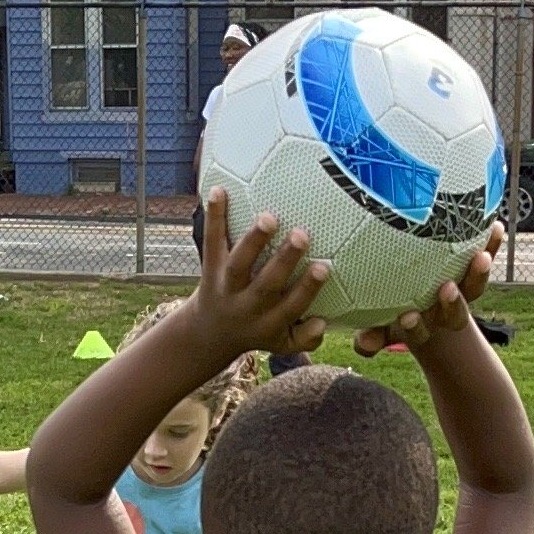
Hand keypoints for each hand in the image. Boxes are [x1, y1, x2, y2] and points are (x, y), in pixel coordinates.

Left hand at [192, 188, 327, 359]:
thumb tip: (324, 322)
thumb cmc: (258, 331)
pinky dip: (215, 216)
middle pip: (266, 284)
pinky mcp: (210, 269)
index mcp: (269, 324)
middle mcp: (247, 306)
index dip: (307, 288)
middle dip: (284, 260)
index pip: (291, 307)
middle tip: (302, 235)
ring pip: (239, 265)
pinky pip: (212, 242)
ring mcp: (226, 286)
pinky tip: (218, 189)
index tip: (324, 267)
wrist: (209, 333)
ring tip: (268, 217)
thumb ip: (307, 338)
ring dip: (253, 240)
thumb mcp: (282, 344)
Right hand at [353, 231, 503, 355]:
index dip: (414, 327)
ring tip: (480, 258)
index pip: (419, 332)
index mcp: (421, 327)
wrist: (422, 301)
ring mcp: (461, 291)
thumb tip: (363, 342)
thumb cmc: (391, 311)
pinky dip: (492, 244)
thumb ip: (370, 336)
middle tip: (446, 288)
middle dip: (452, 304)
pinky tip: (496, 227)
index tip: (406, 316)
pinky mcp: (473, 270)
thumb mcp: (379, 326)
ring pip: (474, 288)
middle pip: (455, 315)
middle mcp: (443, 312)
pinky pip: (486, 257)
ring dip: (478, 274)